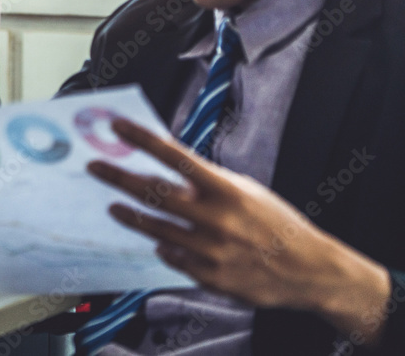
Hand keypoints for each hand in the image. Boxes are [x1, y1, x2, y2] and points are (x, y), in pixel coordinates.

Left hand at [88, 118, 390, 344]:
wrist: (309, 270)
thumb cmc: (275, 223)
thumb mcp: (245, 190)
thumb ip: (206, 181)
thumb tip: (166, 165)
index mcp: (227, 190)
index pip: (176, 157)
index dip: (143, 140)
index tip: (117, 126)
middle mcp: (216, 219)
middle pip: (154, 194)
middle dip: (119, 178)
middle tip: (94, 167)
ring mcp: (210, 251)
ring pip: (156, 229)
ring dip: (131, 216)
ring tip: (114, 206)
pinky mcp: (209, 277)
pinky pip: (172, 258)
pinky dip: (163, 247)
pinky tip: (157, 240)